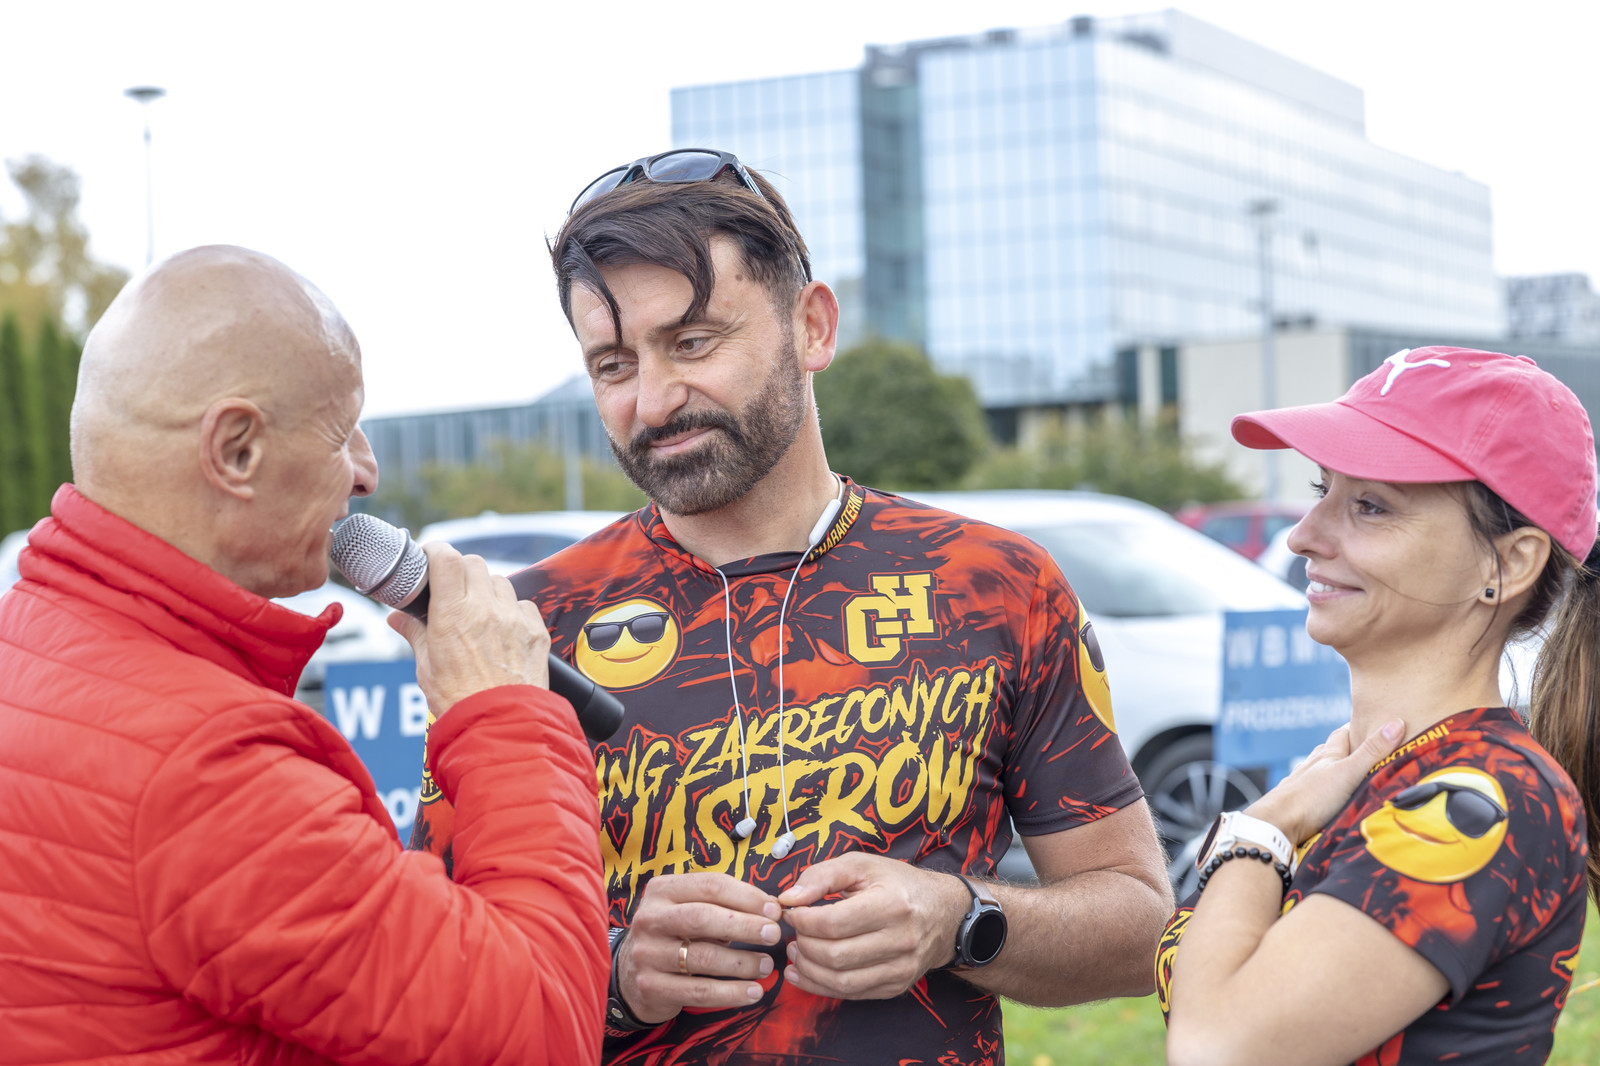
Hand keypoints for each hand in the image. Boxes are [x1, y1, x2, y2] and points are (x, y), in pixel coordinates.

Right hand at [387, 543, 549, 713]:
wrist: (498, 727)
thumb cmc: (459, 701)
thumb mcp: (426, 666)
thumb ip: (414, 633)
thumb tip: (397, 617)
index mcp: (453, 614)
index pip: (446, 558)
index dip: (436, 551)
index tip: (430, 558)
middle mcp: (486, 609)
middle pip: (474, 563)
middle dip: (460, 570)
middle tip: (452, 588)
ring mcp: (514, 619)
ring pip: (501, 581)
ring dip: (487, 589)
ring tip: (478, 612)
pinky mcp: (536, 632)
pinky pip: (524, 604)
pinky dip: (512, 610)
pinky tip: (503, 629)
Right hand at [616, 872, 782, 1024]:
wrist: (631, 973)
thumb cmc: (674, 934)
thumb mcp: (689, 909)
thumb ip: (723, 905)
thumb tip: (771, 908)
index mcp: (662, 890)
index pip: (710, 885)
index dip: (746, 896)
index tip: (774, 909)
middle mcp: (650, 919)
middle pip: (703, 918)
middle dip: (745, 926)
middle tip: (773, 935)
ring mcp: (648, 954)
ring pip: (703, 957)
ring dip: (742, 962)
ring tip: (766, 965)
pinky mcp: (651, 987)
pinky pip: (699, 991)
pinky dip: (731, 993)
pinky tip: (753, 992)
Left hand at [777, 854, 968, 999]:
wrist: (945, 914)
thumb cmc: (898, 884)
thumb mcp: (862, 865)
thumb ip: (822, 876)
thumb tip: (788, 898)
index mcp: (892, 904)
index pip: (834, 923)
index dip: (803, 921)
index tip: (791, 913)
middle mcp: (901, 940)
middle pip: (835, 956)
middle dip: (803, 945)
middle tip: (793, 933)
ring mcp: (901, 968)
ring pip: (841, 982)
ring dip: (808, 971)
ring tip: (796, 953)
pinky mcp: (896, 986)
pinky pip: (852, 994)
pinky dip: (821, 987)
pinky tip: (805, 974)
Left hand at [1246, 720, 1404, 845]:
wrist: (1276, 824)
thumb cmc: (1311, 797)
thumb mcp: (1348, 772)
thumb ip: (1371, 752)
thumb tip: (1396, 723)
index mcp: (1328, 754)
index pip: (1343, 733)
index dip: (1357, 726)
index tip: (1373, 720)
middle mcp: (1314, 765)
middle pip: (1332, 750)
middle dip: (1348, 747)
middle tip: (1366, 746)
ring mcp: (1304, 783)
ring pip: (1323, 770)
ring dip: (1336, 769)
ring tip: (1352, 771)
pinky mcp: (1300, 803)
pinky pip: (1317, 791)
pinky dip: (1327, 789)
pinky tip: (1329, 796)